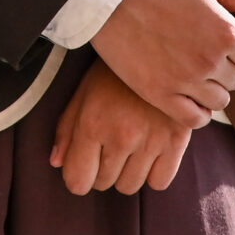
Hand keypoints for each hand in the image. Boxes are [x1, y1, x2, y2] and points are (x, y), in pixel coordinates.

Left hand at [51, 62, 191, 195]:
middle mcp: (122, 136)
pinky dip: (152, 173)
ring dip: (125, 172)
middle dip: (101, 170)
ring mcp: (151, 141)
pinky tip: (149, 151)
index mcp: (92, 123)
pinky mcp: (177, 141)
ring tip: (128, 145)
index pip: (78, 181)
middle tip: (108, 144)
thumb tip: (57, 163)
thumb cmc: (113, 72)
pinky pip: (159, 182)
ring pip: (130, 186)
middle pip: (104, 183)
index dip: (78, 177)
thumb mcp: (83, 92)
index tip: (83, 165)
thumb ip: (67, 129)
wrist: (158, 48)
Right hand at [86, 0, 234, 126]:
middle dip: (227, 67)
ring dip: (213, 88)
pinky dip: (198, 112)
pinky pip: (195, 119)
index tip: (224, 42)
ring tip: (194, 71)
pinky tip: (188, 96)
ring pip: (219, 101)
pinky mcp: (161, 95)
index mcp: (225, 32)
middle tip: (204, 52)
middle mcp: (210, 60)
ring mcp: (185, 81)